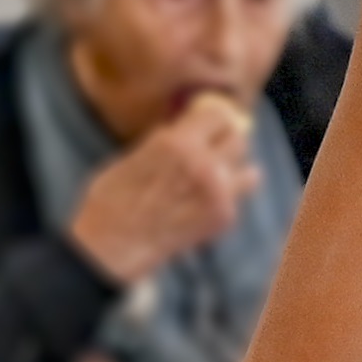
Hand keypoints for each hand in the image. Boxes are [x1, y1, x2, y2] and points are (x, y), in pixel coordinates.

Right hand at [68, 92, 262, 284]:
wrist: (113, 247)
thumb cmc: (114, 200)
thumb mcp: (136, 156)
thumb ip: (168, 140)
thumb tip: (189, 123)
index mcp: (178, 143)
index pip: (219, 115)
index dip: (214, 117)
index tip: (212, 121)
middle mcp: (204, 165)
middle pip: (238, 139)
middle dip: (226, 141)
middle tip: (215, 147)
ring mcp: (218, 193)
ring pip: (248, 170)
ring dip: (233, 170)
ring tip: (214, 178)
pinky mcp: (224, 217)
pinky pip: (237, 197)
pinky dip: (226, 197)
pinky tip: (202, 203)